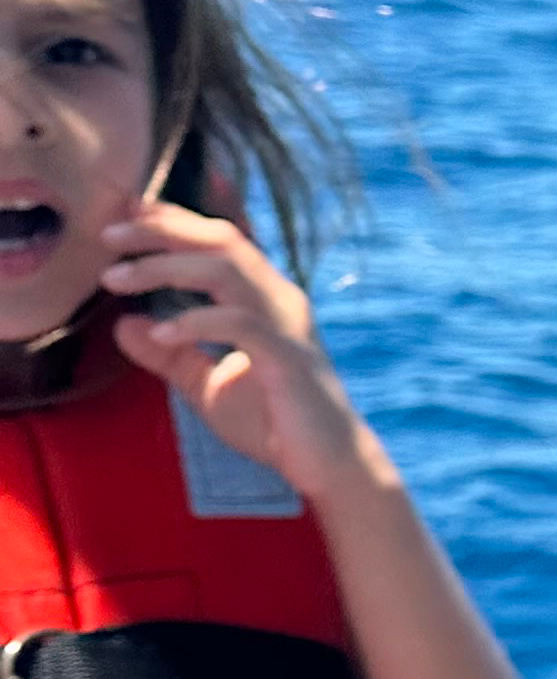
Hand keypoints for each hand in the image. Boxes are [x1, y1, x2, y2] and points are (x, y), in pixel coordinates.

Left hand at [101, 202, 374, 507]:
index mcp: (264, 299)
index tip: (121, 215)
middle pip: (221, 241)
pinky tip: (160, 331)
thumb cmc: (273, 422)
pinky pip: (240, 324)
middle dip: (162, 230)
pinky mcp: (287, 357)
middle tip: (107, 235)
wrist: (328, 462)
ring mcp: (286, 324)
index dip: (172, 221)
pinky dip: (195, 322)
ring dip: (165, 267)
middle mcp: (278, 299)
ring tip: (116, 278)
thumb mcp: (206, 384)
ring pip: (226, 271)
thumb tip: (124, 323)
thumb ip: (169, 354)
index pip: (218, 243)